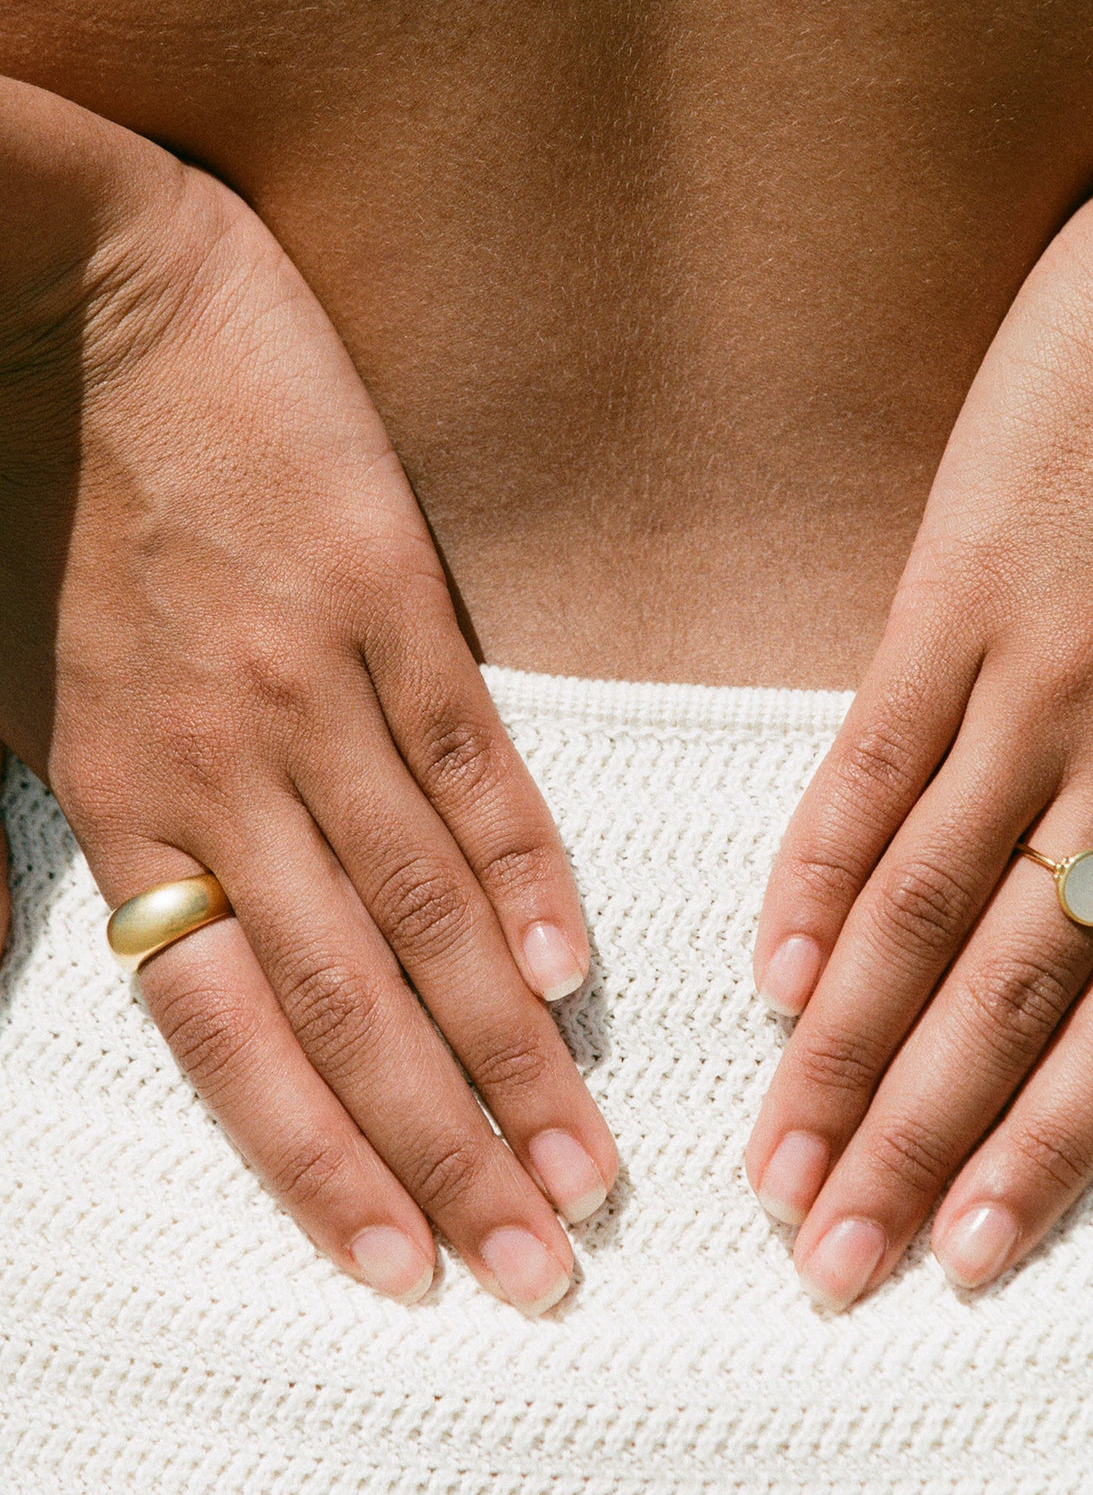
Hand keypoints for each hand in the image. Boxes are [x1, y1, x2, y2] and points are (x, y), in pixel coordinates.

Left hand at [0, 79, 615, 1314]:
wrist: (51, 282)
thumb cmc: (17, 478)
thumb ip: (25, 836)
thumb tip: (28, 961)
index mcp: (119, 799)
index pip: (235, 1034)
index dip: (321, 1161)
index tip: (401, 1264)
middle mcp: (220, 776)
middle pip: (351, 1005)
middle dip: (444, 1151)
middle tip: (537, 1266)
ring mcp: (311, 687)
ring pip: (421, 909)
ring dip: (506, 1050)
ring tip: (580, 1164)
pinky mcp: (384, 595)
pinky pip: (467, 758)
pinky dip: (523, 868)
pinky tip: (572, 967)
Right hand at [747, 73, 1092, 1307]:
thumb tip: (1078, 917)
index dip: (1036, 1150)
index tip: (954, 1249)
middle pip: (1004, 997)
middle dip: (914, 1141)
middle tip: (833, 1260)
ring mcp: (1042, 687)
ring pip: (929, 910)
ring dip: (848, 1048)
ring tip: (782, 1162)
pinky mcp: (956, 600)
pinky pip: (875, 763)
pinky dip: (813, 870)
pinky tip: (768, 968)